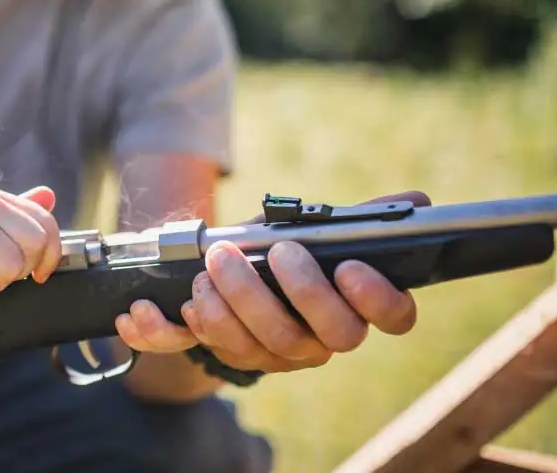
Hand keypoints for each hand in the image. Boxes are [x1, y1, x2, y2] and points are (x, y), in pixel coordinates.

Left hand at [113, 190, 430, 373]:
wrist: (224, 278)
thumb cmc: (281, 251)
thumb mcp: (316, 229)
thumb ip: (357, 220)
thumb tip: (416, 202)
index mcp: (350, 307)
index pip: (389, 317)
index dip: (375, 297)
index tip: (348, 265)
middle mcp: (316, 339)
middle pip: (318, 336)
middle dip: (290, 292)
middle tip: (261, 253)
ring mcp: (266, 353)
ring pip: (257, 348)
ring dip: (230, 305)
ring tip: (211, 266)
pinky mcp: (217, 351)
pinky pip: (187, 349)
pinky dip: (159, 331)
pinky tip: (140, 309)